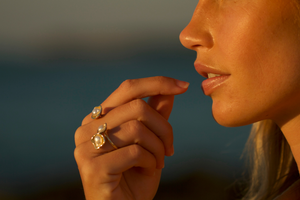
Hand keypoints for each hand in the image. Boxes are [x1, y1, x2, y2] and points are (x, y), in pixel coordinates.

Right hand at [74, 76, 188, 199]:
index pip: (128, 88)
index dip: (157, 83)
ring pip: (137, 129)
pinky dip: (150, 162)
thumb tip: (169, 91)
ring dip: (158, 147)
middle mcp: (86, 128)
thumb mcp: (150, 142)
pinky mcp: (92, 167)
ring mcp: (86, 147)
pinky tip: (148, 171)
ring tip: (159, 162)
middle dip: (164, 128)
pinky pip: (134, 152)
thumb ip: (156, 115)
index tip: (184, 86)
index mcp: (98, 118)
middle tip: (171, 148)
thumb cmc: (135, 176)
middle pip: (137, 107)